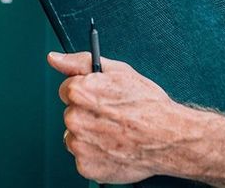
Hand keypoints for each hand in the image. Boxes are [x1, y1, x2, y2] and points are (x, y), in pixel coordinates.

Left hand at [49, 51, 185, 183]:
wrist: (170, 138)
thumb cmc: (148, 105)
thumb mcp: (118, 72)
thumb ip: (80, 63)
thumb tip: (54, 58)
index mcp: (79, 92)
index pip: (67, 90)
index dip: (87, 93)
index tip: (102, 99)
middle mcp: (74, 118)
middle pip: (71, 113)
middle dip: (87, 114)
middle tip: (112, 118)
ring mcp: (79, 145)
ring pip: (75, 136)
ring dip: (89, 135)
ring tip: (114, 134)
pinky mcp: (86, 166)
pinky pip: (83, 157)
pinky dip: (96, 155)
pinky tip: (113, 148)